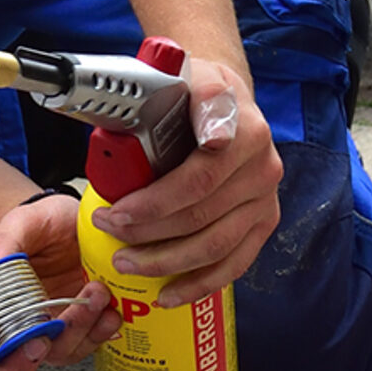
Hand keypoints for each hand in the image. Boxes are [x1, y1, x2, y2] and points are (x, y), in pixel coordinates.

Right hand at [0, 193, 121, 370]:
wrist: (82, 224)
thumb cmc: (43, 223)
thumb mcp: (24, 220)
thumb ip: (5, 240)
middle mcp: (4, 322)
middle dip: (12, 370)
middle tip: (38, 345)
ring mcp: (39, 332)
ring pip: (45, 358)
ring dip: (73, 333)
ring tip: (94, 293)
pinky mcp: (72, 332)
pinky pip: (81, 348)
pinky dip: (98, 333)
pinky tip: (109, 310)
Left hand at [87, 56, 281, 305]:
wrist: (224, 101)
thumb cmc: (194, 93)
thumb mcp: (184, 75)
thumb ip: (179, 90)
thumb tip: (178, 122)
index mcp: (245, 132)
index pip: (198, 177)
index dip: (155, 202)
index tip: (116, 211)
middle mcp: (263, 169)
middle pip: (201, 216)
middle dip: (146, 232)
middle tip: (105, 230)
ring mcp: (266, 201)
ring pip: (214, 246)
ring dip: (164, 262)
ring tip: (123, 263)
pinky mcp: (263, 225)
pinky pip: (233, 264)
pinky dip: (199, 285)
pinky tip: (166, 296)